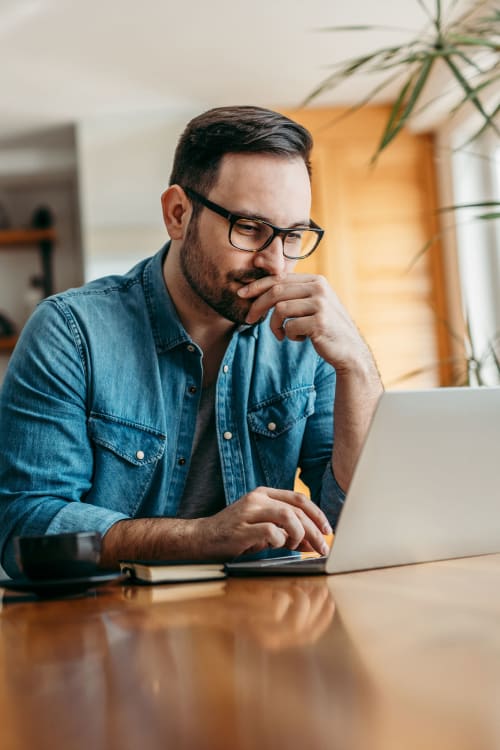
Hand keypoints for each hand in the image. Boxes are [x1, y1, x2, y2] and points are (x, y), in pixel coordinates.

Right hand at [194, 487, 331, 559]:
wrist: (201, 539)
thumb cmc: (233, 535)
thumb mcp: (264, 531)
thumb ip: (288, 534)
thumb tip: (312, 543)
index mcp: (263, 494)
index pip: (299, 499)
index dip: (317, 514)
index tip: (327, 531)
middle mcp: (257, 499)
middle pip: (297, 509)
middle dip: (314, 530)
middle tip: (322, 547)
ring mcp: (248, 512)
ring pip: (287, 516)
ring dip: (299, 534)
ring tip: (296, 546)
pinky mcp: (241, 529)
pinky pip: (272, 532)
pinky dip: (281, 541)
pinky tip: (277, 547)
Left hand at [238, 273, 370, 371]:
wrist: (349, 350)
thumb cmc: (325, 328)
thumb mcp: (312, 305)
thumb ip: (294, 294)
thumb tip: (261, 288)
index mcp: (316, 281)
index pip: (280, 278)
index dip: (258, 285)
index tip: (242, 294)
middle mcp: (319, 288)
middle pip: (276, 291)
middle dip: (258, 305)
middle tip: (249, 319)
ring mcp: (321, 304)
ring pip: (280, 310)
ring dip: (275, 326)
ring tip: (282, 334)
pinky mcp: (319, 322)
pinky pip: (290, 327)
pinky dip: (289, 336)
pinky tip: (300, 340)